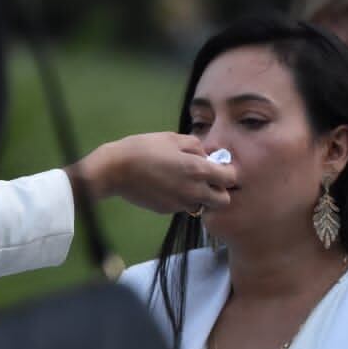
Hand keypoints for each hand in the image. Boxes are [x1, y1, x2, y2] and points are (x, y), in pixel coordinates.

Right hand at [77, 132, 235, 213]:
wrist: (116, 170)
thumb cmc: (144, 148)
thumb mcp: (173, 138)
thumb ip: (196, 147)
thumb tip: (206, 156)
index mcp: (198, 170)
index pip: (231, 178)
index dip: (227, 172)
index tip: (218, 166)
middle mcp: (193, 191)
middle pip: (223, 201)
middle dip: (219, 191)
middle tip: (207, 179)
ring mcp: (180, 203)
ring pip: (202, 206)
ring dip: (200, 197)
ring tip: (184, 182)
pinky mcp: (167, 210)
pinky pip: (183, 206)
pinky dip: (181, 199)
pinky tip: (167, 185)